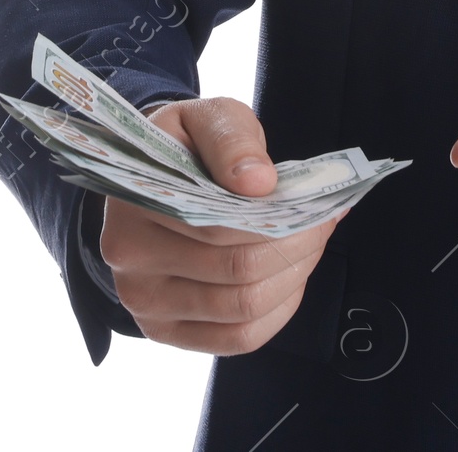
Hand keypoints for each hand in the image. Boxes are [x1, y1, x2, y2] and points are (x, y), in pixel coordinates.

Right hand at [98, 96, 338, 355]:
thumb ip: (232, 141)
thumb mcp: (209, 118)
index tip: (320, 200)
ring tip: (312, 243)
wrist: (156, 175)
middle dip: (296, 246)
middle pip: (237, 272)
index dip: (282, 217)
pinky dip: (277, 311)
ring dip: (293, 276)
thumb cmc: (188, 145)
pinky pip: (236, 339)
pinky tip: (292, 277)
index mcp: (136, 208)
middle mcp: (131, 267)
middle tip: (325, 220)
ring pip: (241, 310)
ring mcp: (146, 307)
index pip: (221, 227)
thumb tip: (259, 182)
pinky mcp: (167, 332)